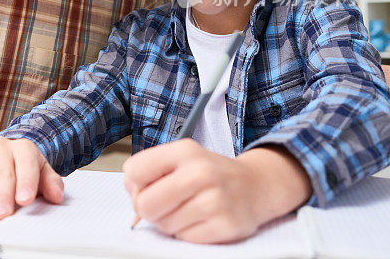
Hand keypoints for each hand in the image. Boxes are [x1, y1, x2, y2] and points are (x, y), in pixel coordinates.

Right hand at [0, 137, 63, 219]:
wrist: (10, 156)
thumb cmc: (27, 168)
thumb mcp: (43, 174)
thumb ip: (51, 184)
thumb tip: (56, 196)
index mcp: (23, 148)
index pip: (26, 163)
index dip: (26, 182)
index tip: (25, 200)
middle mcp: (1, 147)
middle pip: (3, 170)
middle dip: (3, 194)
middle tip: (4, 213)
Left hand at [123, 140, 310, 243]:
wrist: (256, 185)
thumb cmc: (209, 173)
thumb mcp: (181, 158)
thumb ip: (148, 171)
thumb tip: (133, 197)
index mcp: (184, 151)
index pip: (135, 171)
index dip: (135, 185)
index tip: (147, 186)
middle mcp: (201, 173)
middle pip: (146, 204)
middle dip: (149, 209)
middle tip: (165, 204)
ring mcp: (215, 201)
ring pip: (164, 225)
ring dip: (170, 222)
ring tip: (188, 209)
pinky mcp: (226, 226)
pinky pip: (185, 238)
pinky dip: (188, 233)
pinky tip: (201, 220)